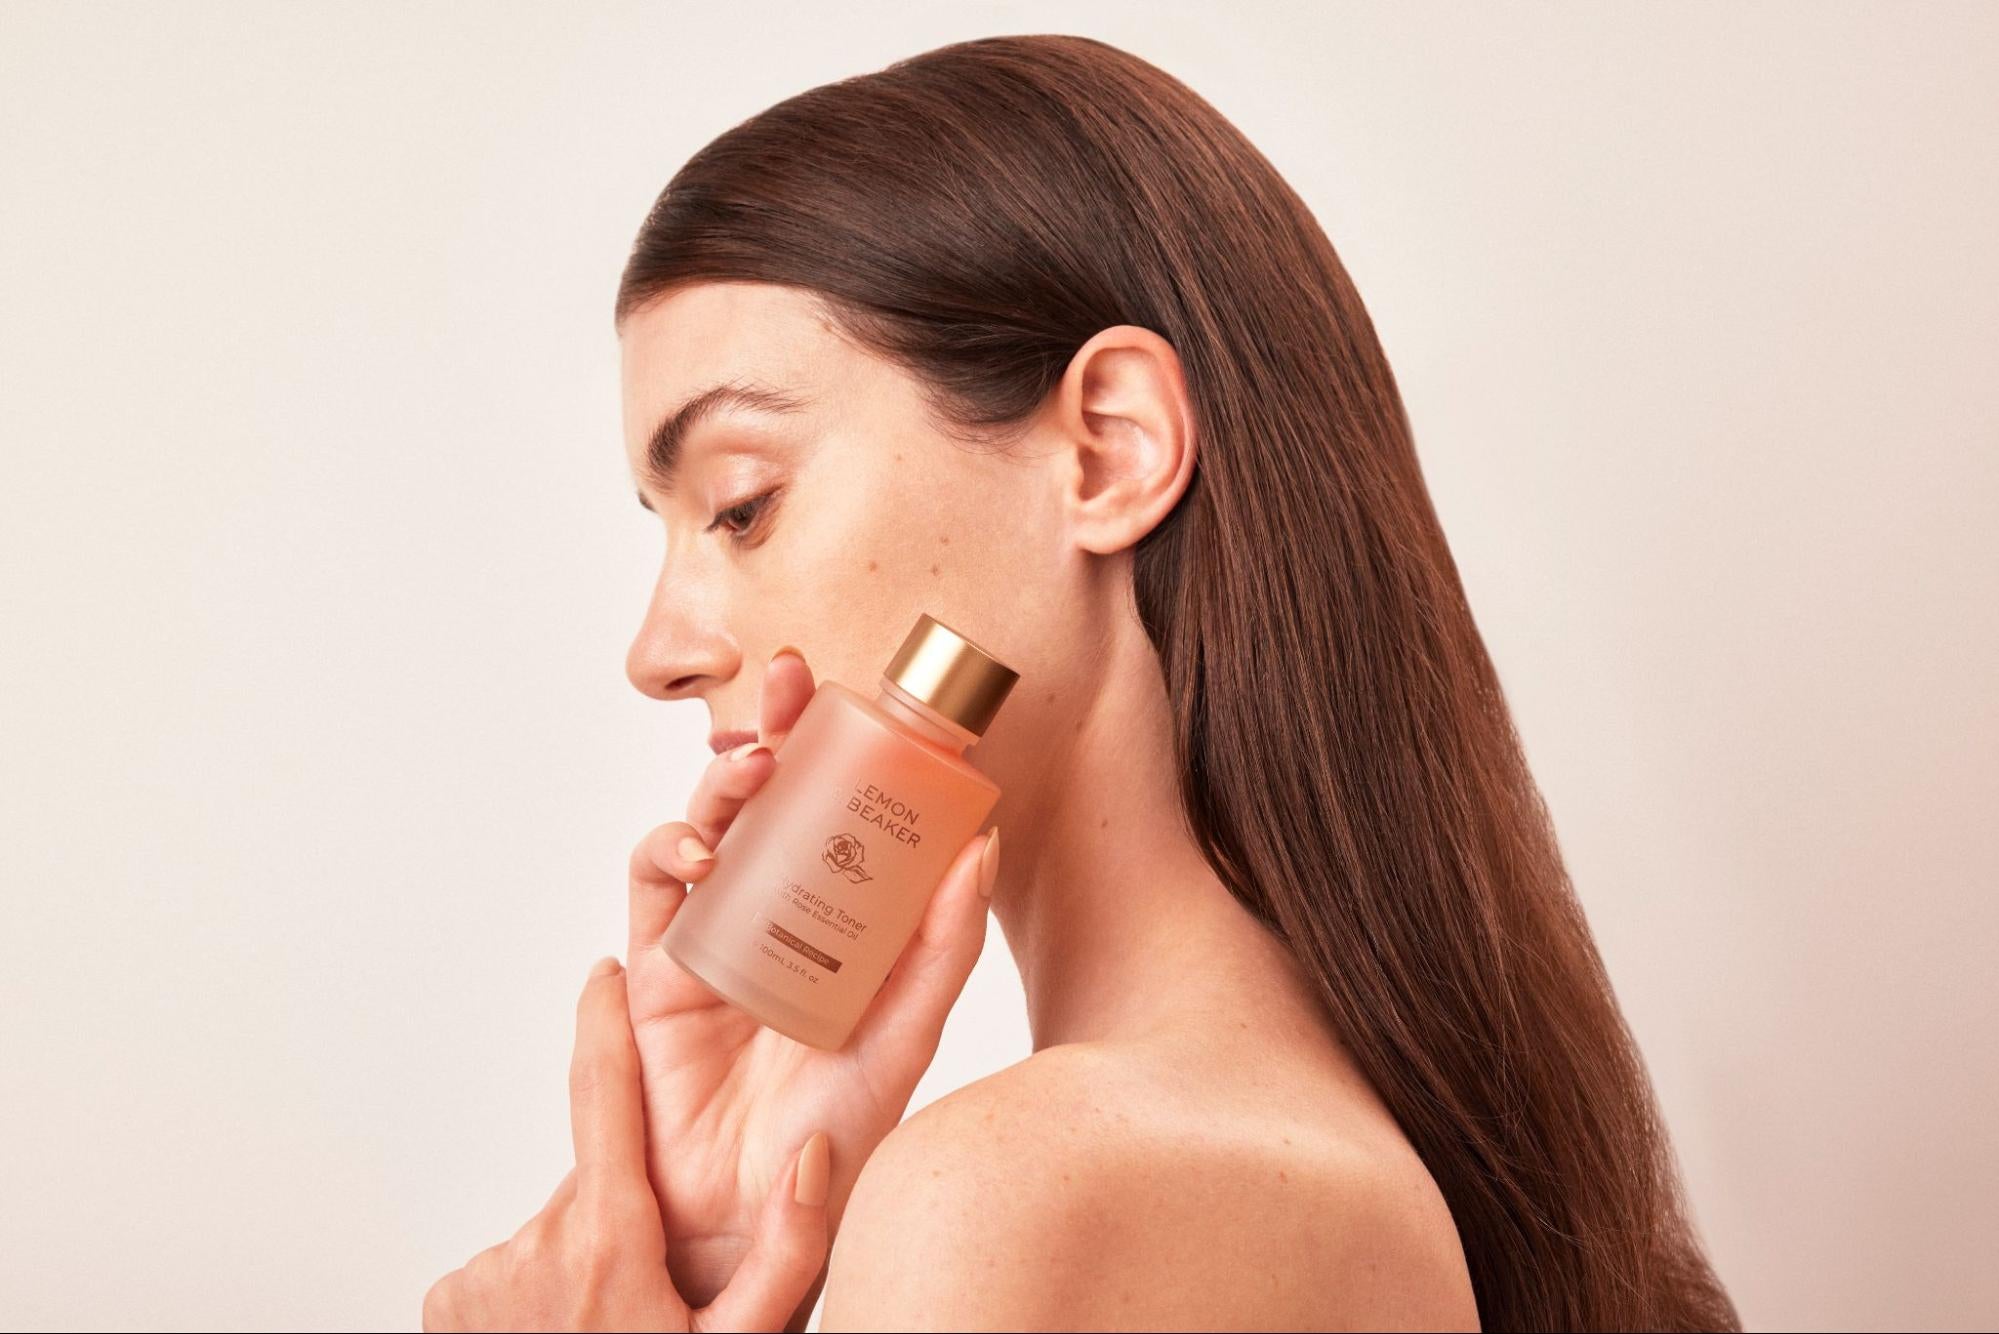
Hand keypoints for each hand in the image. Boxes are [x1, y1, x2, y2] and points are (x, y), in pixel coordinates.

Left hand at [422, 957, 832, 1331]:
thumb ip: (791, 1253)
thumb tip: (815, 1157)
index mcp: (609, 1239)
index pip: (600, 1093)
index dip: (602, 1020)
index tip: (606, 968)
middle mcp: (536, 1243)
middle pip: (594, 1187)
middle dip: (629, 1214)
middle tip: (658, 1285)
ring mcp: (481, 1277)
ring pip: (555, 1231)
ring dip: (585, 1257)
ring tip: (614, 1323)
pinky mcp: (447, 1304)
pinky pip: (509, 1269)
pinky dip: (540, 1286)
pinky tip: (568, 1332)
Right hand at [625, 648, 999, 1313]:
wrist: (751, 1213)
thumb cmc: (833, 1134)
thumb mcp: (904, 1034)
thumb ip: (941, 949)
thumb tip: (979, 847)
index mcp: (843, 918)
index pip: (844, 810)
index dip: (848, 747)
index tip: (870, 694)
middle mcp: (778, 913)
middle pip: (772, 798)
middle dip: (776, 729)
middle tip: (789, 683)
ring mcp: (716, 934)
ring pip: (710, 824)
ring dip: (722, 782)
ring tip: (752, 766)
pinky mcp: (659, 966)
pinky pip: (653, 889)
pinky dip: (668, 851)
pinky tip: (700, 852)